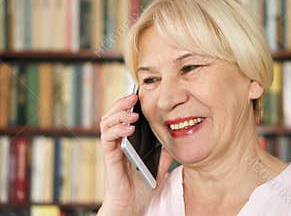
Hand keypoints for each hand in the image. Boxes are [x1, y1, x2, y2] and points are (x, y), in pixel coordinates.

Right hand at [98, 94, 173, 214]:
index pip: (125, 116)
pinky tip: (129, 129)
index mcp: (129, 140)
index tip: (140, 95)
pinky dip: (117, 131)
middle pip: (113, 115)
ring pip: (106, 123)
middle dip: (122, 103)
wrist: (133, 204)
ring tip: (132, 113)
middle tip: (134, 96)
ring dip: (118, 114)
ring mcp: (113, 148)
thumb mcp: (160, 164)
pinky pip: (108, 139)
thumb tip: (175, 136)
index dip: (129, 104)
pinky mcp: (110, 157)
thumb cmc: (143, 185)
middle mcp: (118, 141)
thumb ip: (164, 151)